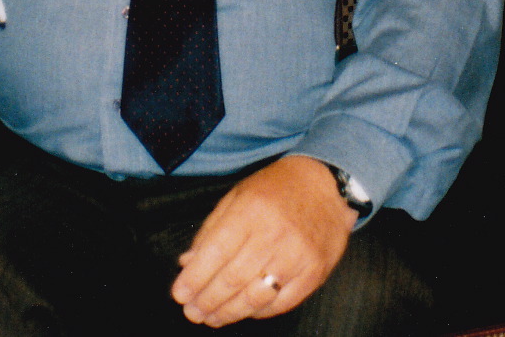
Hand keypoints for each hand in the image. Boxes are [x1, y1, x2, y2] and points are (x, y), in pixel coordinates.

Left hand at [170, 155, 356, 326]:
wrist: (325, 186)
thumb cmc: (275, 189)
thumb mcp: (237, 196)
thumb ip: (211, 229)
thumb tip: (188, 262)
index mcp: (250, 212)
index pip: (215, 253)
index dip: (195, 278)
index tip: (179, 294)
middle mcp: (273, 236)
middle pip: (233, 279)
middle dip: (207, 300)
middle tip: (192, 312)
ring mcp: (296, 257)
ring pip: (256, 297)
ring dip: (229, 312)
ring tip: (212, 318)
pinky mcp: (314, 273)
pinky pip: (282, 303)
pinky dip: (259, 312)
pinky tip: (243, 312)